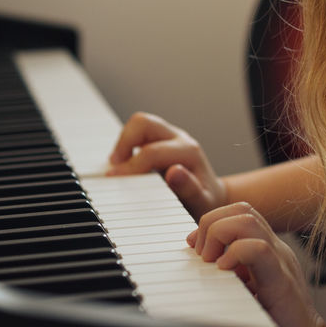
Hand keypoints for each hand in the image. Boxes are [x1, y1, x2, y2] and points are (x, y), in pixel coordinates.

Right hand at [107, 112, 226, 217]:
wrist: (211, 197)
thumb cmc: (204, 202)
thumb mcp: (201, 203)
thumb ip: (189, 189)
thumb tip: (174, 172)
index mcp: (189, 152)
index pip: (152, 152)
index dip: (130, 166)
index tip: (115, 180)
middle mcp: (179, 138)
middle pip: (143, 123)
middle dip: (123, 143)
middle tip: (114, 170)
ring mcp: (170, 136)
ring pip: (139, 123)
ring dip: (123, 142)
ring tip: (117, 167)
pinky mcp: (160, 138)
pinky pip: (138, 132)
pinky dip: (126, 145)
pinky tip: (124, 165)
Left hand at [190, 202, 325, 326]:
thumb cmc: (276, 317)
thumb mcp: (248, 286)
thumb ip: (233, 270)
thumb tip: (202, 260)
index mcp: (266, 248)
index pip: (240, 213)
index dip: (211, 220)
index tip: (194, 245)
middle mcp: (275, 248)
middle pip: (242, 210)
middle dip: (212, 223)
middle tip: (200, 254)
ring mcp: (281, 261)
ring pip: (249, 221)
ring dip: (219, 234)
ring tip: (210, 260)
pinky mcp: (282, 281)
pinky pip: (259, 251)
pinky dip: (235, 253)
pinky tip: (225, 270)